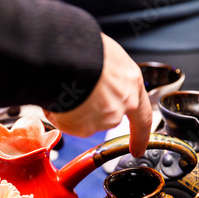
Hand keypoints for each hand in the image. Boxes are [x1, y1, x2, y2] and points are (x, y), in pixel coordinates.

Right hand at [44, 33, 151, 156]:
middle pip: (106, 115)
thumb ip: (107, 75)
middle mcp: (122, 105)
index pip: (142, 117)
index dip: (140, 135)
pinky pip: (69, 124)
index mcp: (132, 83)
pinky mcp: (84, 128)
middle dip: (90, 109)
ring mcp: (104, 119)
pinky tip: (56, 97)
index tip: (138, 148)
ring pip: (86, 119)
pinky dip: (60, 114)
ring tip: (63, 87)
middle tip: (74, 90)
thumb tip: (96, 79)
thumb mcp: (105, 56)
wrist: (67, 57)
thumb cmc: (85, 49)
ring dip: (74, 109)